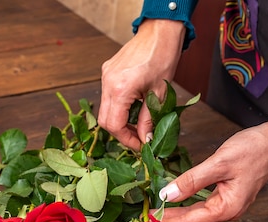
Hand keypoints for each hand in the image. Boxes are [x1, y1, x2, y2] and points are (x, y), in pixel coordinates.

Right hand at [98, 19, 184, 149]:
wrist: (159, 32)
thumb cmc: (163, 57)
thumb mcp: (159, 94)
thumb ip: (148, 120)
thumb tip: (145, 139)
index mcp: (120, 89)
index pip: (114, 125)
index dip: (127, 139)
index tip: (140, 144)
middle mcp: (107, 83)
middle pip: (104, 120)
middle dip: (120, 132)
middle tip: (138, 137)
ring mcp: (105, 76)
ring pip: (105, 109)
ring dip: (119, 120)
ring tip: (137, 122)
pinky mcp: (107, 72)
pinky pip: (107, 96)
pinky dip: (118, 106)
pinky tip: (133, 106)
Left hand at [157, 115, 267, 221]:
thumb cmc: (253, 149)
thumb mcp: (219, 162)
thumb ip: (191, 180)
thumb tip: (167, 194)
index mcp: (227, 208)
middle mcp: (228, 213)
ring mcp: (228, 208)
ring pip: (196, 221)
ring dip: (175, 220)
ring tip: (153, 217)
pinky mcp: (226, 200)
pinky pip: (201, 212)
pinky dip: (185, 212)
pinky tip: (172, 207)